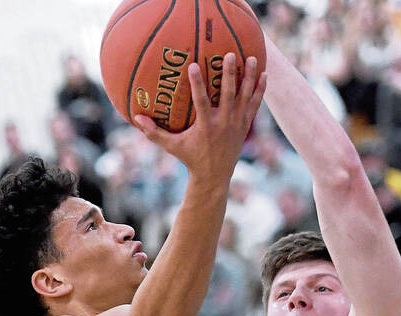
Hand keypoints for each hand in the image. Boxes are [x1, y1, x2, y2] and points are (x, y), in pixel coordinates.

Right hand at [135, 53, 265, 181]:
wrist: (214, 176)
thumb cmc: (191, 158)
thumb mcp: (172, 147)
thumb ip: (154, 133)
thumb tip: (136, 118)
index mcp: (206, 127)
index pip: (202, 102)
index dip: (197, 84)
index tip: (194, 65)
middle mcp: (224, 124)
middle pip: (229, 95)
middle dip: (230, 75)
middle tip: (231, 55)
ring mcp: (237, 124)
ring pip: (245, 97)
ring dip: (249, 78)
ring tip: (254, 58)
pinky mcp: (244, 126)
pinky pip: (254, 105)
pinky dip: (259, 91)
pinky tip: (264, 75)